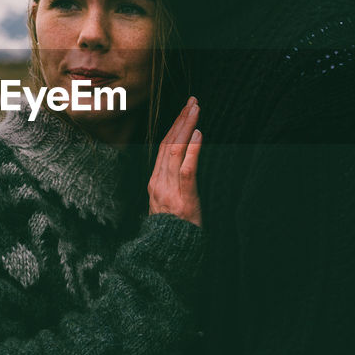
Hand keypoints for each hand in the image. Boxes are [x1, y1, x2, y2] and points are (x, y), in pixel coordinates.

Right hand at [148, 97, 202, 226]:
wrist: (169, 253)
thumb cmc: (173, 231)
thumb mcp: (166, 205)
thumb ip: (170, 185)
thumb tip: (182, 166)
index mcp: (154, 182)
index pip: (162, 147)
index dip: (173, 126)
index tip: (184, 111)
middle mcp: (158, 181)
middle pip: (168, 143)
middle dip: (180, 119)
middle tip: (192, 101)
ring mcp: (168, 188)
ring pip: (175, 150)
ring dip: (187, 127)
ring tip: (196, 109)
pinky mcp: (182, 196)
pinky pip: (187, 168)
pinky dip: (193, 149)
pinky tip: (199, 134)